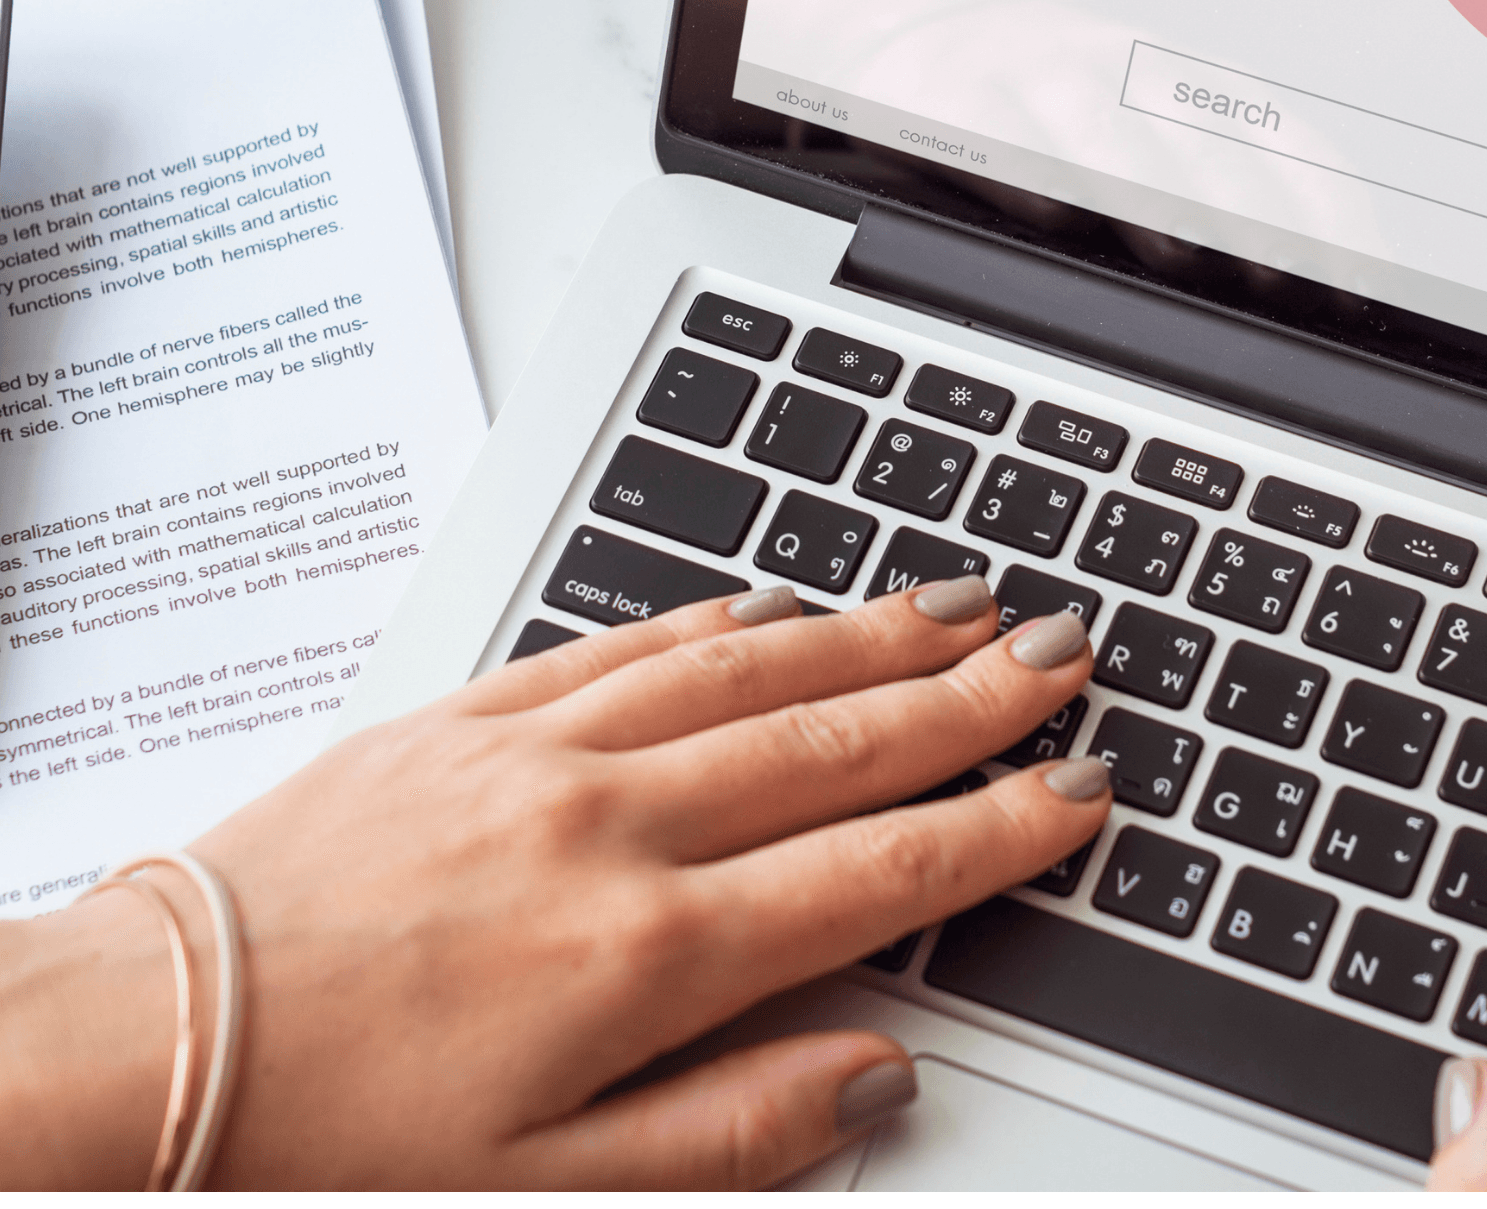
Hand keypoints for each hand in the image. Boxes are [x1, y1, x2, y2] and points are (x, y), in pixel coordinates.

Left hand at [0, 577, 1109, 1189]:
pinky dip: (716, 618)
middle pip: (833, 740)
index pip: (872, 871)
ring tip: (957, 605)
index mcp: (643, 953)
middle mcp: (607, 825)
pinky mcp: (466, 716)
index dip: (993, 828)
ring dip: (866, 633)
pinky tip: (773, 602)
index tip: (1074, 789)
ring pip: (745, 668)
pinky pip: (621, 643)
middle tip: (1060, 653)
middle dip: (965, 697)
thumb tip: (872, 1074)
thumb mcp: (547, 1195)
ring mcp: (536, 753)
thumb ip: (733, 1130)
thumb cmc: (330, 1141)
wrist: (147, 1043)